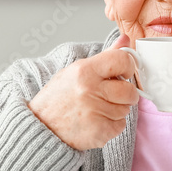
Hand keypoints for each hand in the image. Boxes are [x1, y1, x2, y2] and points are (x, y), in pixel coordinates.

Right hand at [28, 34, 138, 150]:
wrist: (41, 127)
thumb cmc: (59, 98)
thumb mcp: (76, 71)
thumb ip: (105, 57)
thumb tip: (125, 39)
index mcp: (85, 71)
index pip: (122, 60)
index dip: (129, 66)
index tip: (125, 73)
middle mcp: (90, 90)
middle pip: (130, 90)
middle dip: (127, 94)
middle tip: (113, 95)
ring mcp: (95, 112)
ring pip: (126, 109)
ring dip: (117, 110)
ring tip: (98, 109)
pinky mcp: (99, 131)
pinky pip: (120, 125)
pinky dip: (113, 125)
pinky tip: (97, 121)